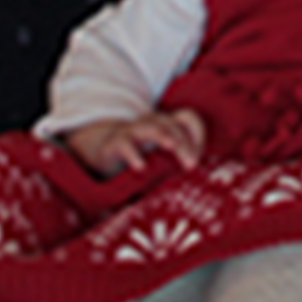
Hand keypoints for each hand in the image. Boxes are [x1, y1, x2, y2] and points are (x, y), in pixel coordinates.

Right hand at [63, 109, 205, 178]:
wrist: (101, 150)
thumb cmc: (139, 154)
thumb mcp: (161, 158)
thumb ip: (177, 164)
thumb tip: (200, 184)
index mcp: (166, 124)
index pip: (188, 117)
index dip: (197, 132)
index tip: (200, 155)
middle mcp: (151, 123)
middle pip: (171, 124)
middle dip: (184, 142)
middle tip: (191, 164)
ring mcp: (132, 131)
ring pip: (150, 127)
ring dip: (163, 136)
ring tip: (172, 147)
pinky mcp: (114, 143)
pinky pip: (124, 144)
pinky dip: (132, 153)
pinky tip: (140, 167)